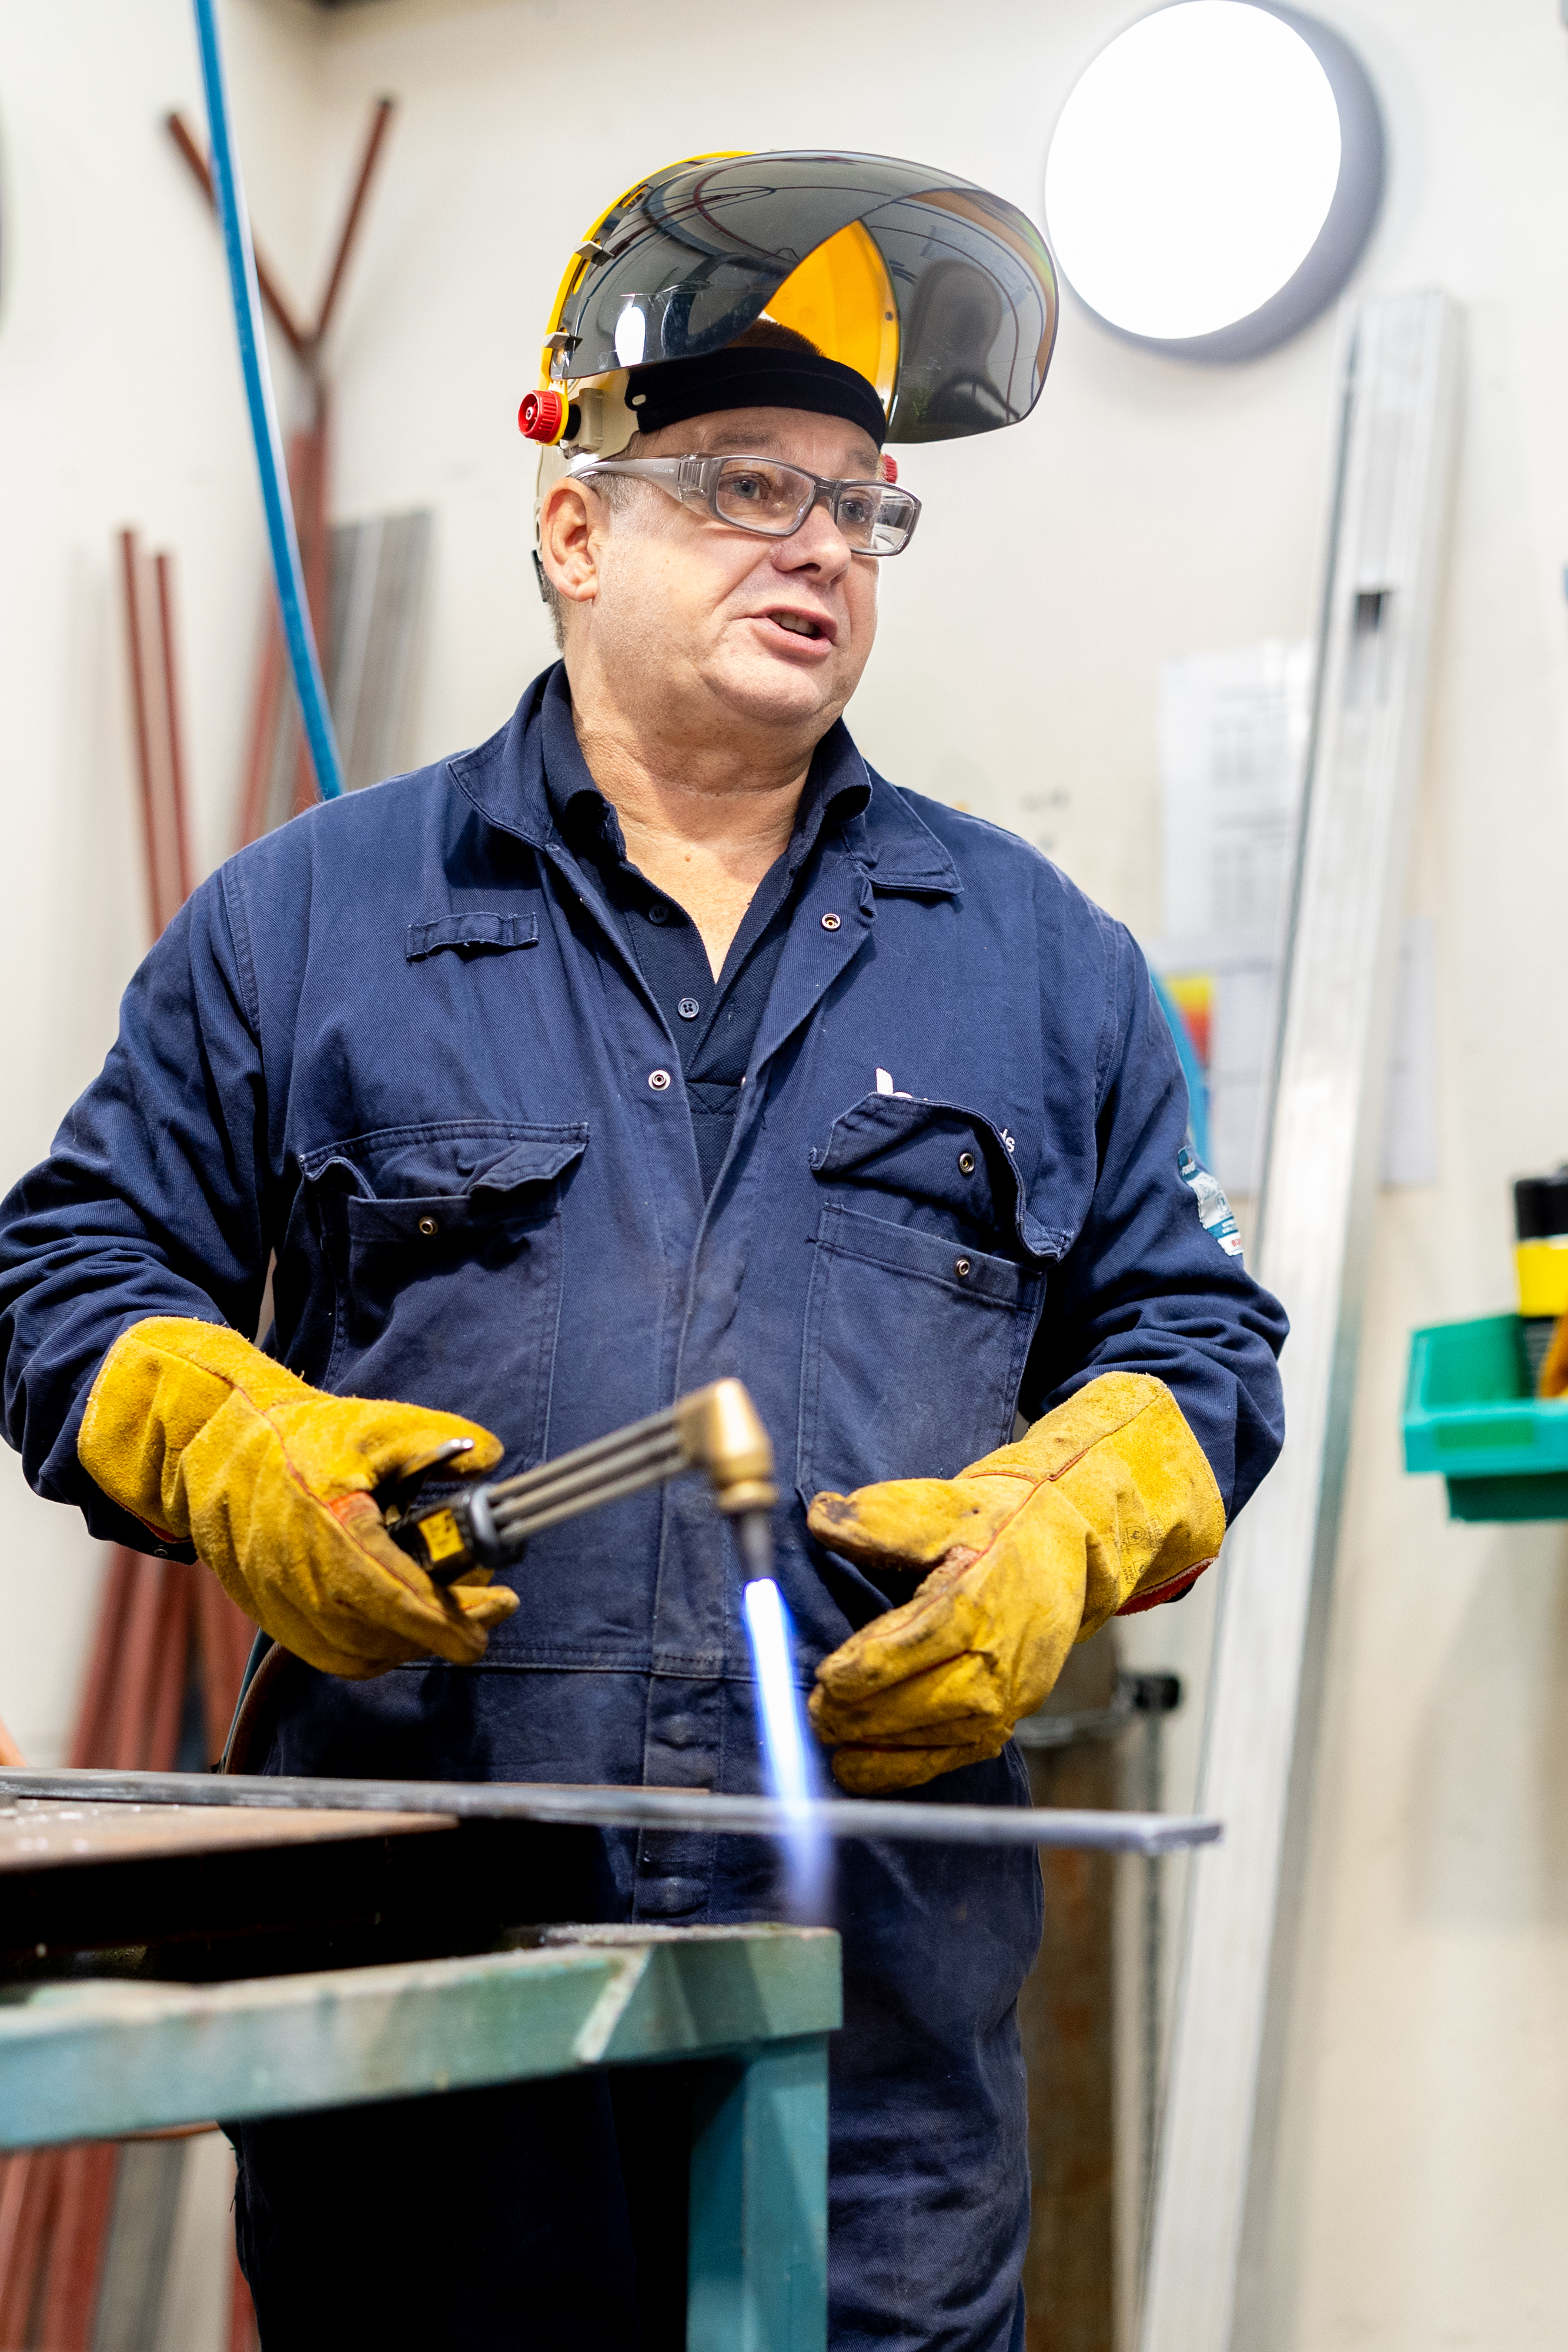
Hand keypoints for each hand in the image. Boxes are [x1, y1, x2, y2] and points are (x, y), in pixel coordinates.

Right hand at [80, 1317, 517, 1678]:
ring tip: (452, 1609)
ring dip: (413, 1642)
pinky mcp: (272, 1616)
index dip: (447, 1623)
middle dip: (446, 1629)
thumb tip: (492, 1463)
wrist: (215, 1451)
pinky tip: (406, 1621)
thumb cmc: (301, 1436)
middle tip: (492, 1606)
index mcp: (333, 1528)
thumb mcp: (379, 1424)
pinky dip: (376, 1649)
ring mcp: (283, 1604)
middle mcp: (302, 1578)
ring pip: (361, 1654)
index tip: (489, 1624)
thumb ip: (444, 1440)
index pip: (398, 1597)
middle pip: (387, 1634)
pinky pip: (333, 1655)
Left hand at [807, 1374, 1223, 1792]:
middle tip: (817, 1715)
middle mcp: (998, 1654)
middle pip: (924, 1700)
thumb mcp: (938, 1505)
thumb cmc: (994, 1523)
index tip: (824, 1677)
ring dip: (882, 1747)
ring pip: (941, 1734)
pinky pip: (960, 1752)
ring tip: (834, 1742)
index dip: (864, 1668)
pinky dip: (910, 1768)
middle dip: (864, 1715)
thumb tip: (819, 1518)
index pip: (912, 1644)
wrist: (1065, 1544)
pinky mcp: (1014, 1711)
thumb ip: (876, 1517)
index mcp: (976, 1599)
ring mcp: (1011, 1690)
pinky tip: (864, 1768)